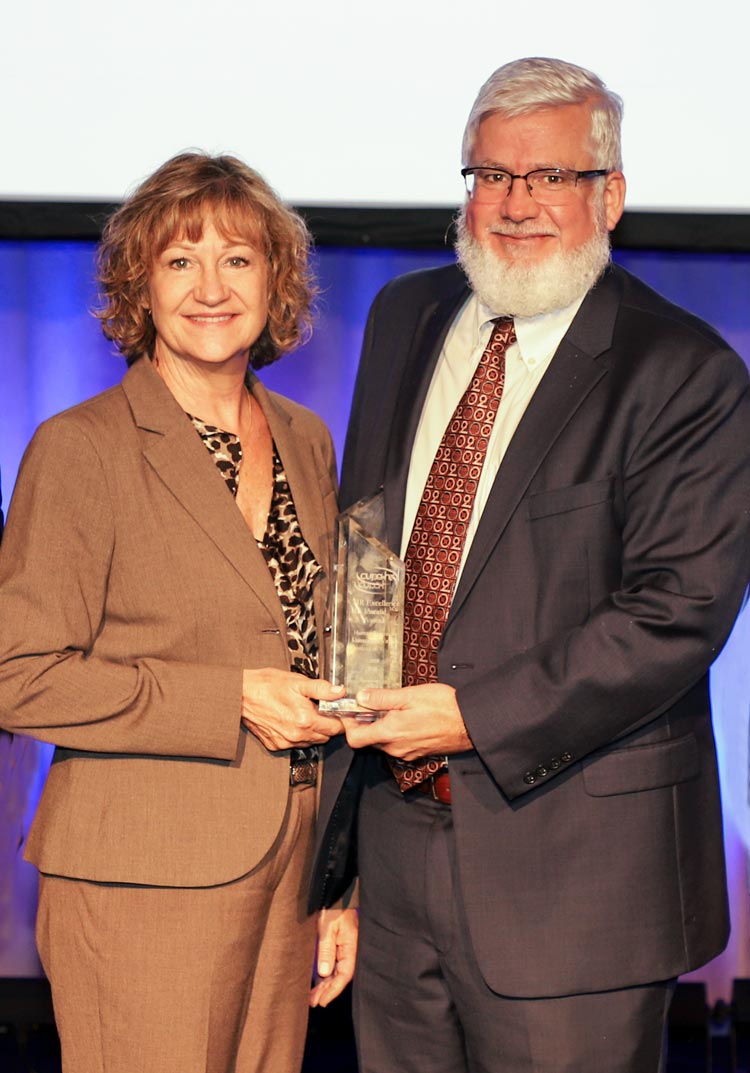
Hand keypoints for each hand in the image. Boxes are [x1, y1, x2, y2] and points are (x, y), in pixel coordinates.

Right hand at [241, 669, 344, 750]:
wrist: (241, 693)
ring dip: (313, 731)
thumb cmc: (267, 685)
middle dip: (327, 725)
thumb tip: (340, 692)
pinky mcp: (275, 744)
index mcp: (305, 720)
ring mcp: (285, 742)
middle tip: (321, 709)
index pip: (336, 729)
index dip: (339, 719)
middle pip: (325, 737)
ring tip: (305, 713)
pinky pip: (294, 744)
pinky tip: (292, 720)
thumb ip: (322, 689)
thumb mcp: (298, 682)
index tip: (336, 711)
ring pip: (311, 742)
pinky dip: (298, 735)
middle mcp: (296, 736)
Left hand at [310, 908, 357, 1007]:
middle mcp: (350, 950)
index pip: (345, 974)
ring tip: (312, 998)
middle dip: (327, 991)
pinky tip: (317, 985)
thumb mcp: (327, 928)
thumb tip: (324, 973)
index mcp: (351, 946)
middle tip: (314, 1002)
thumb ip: (326, 950)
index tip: (323, 1000)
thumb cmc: (332, 909)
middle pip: (340, 976)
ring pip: (336, 972)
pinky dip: (325, 975)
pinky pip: (333, 964)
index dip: (334, 989)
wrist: (334, 894)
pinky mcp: (338, 946)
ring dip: (325, 985)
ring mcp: (344, 948)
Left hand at [342, 682, 471, 758]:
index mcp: (391, 732)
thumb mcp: (410, 695)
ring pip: (382, 742)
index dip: (348, 725)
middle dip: (364, 723)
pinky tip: (405, 717)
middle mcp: (396, 747)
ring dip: (380, 727)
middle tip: (369, 703)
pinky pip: (397, 745)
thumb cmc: (445, 707)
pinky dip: (394, 732)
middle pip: (368, 740)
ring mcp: (407, 752)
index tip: (350, 710)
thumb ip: (382, 698)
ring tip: (390, 708)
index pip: (355, 739)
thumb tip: (361, 697)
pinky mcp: (416, 753)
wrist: (471, 723)